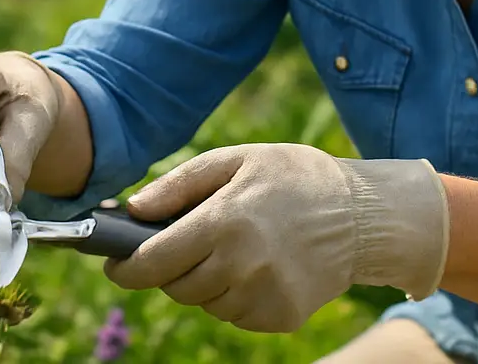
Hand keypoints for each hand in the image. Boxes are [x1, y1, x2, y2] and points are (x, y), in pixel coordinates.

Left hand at [104, 143, 449, 332]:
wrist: (364, 215)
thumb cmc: (294, 178)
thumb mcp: (237, 160)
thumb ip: (179, 185)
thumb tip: (131, 210)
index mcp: (224, 222)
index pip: (152, 261)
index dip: (125, 267)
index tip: (113, 265)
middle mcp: (241, 265)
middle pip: (175, 287)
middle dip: (170, 269)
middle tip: (187, 244)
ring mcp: (263, 296)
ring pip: (205, 303)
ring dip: (206, 282)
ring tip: (233, 248)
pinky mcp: (281, 317)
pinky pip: (236, 315)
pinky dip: (235, 296)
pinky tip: (258, 266)